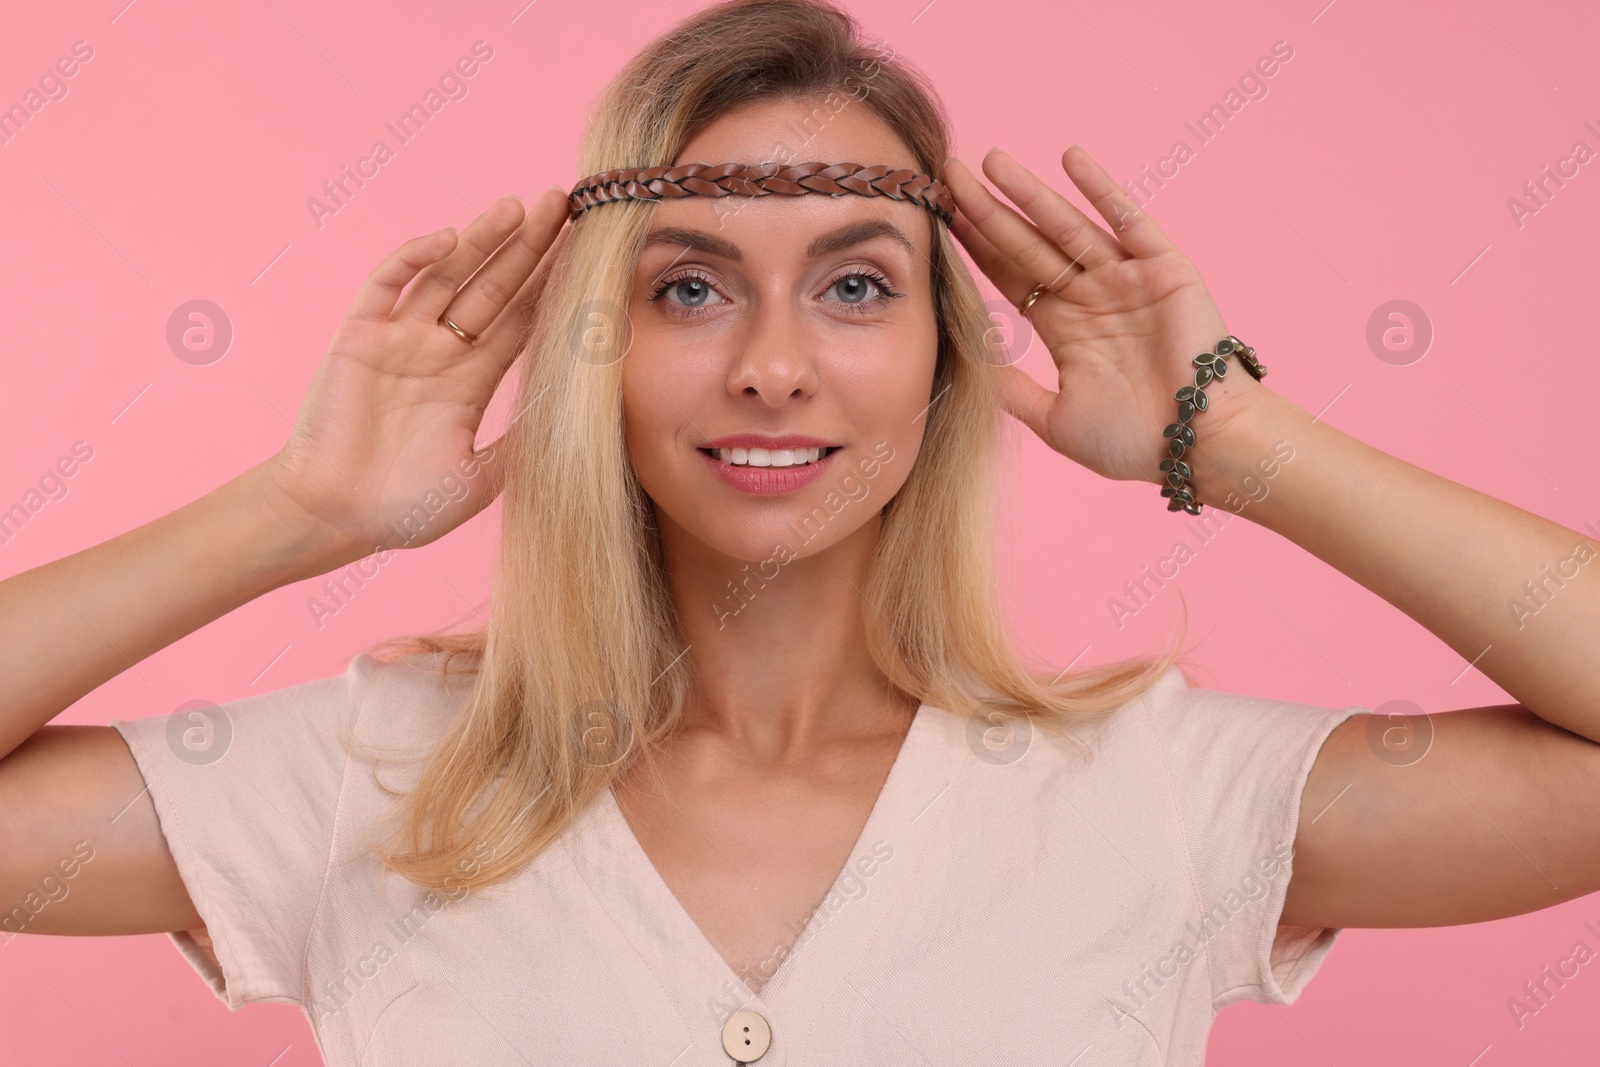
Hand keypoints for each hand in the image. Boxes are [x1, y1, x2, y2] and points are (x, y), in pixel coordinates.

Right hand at [259, 187, 570, 558]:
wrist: (333, 518)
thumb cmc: (402, 509)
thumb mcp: (481, 479)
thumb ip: (521, 443)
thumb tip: (576, 418)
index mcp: (470, 381)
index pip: (521, 321)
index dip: (551, 287)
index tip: (586, 254)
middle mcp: (439, 352)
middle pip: (494, 287)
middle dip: (528, 247)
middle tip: (564, 204)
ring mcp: (399, 340)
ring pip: (449, 276)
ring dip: (482, 240)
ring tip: (519, 206)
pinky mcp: (360, 336)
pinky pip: (388, 284)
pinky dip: (414, 258)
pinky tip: (448, 238)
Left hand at [943, 145, 1270, 490]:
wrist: (1197, 446)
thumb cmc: (1135, 443)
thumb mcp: (1056, 421)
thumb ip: (1015, 393)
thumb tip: (970, 368)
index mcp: (1066, 328)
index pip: (1011, 277)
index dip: (978, 247)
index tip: (942, 218)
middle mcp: (1092, 296)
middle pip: (1028, 244)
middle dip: (988, 210)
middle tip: (949, 173)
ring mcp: (1126, 279)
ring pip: (1066, 227)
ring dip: (1030, 193)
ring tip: (990, 161)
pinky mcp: (1163, 268)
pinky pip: (1127, 220)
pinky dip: (1101, 189)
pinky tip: (1069, 158)